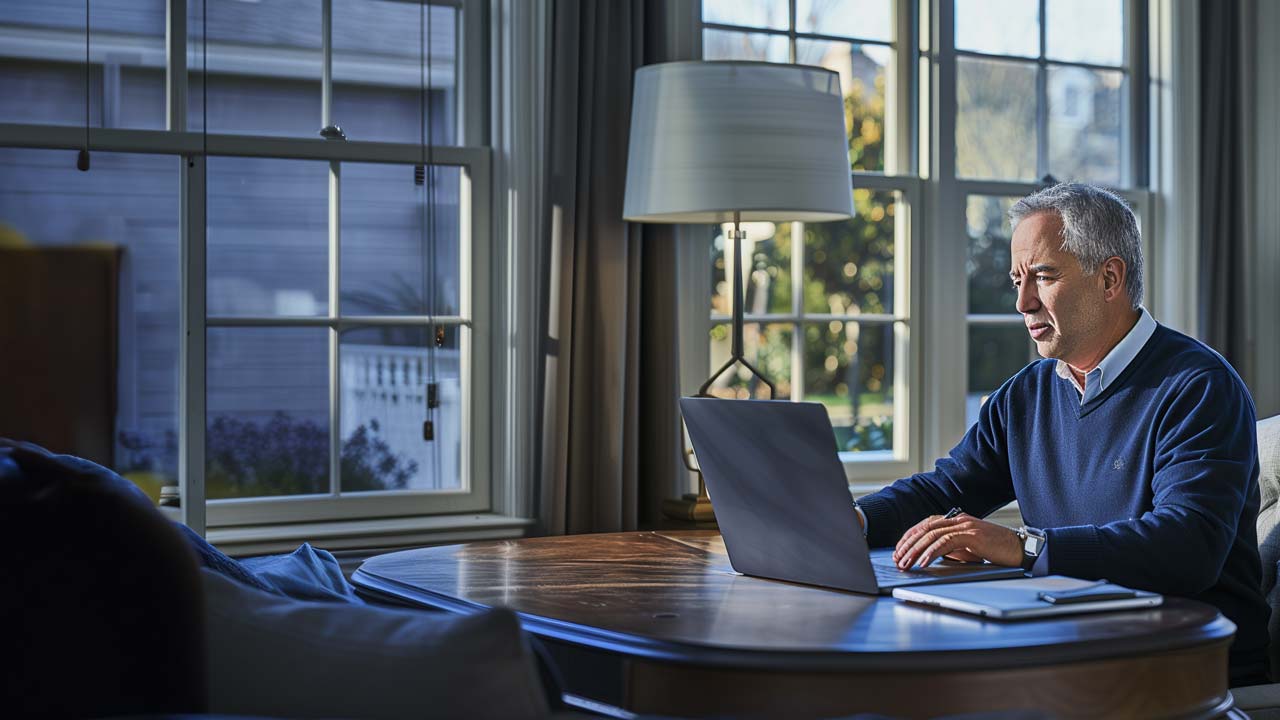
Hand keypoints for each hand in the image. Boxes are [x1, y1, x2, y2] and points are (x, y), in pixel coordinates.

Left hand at [892, 512, 1022, 569]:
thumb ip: (952, 548)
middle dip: (908, 544)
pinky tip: (923, 562)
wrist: (1021, 549)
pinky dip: (931, 552)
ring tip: (906, 563)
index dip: (910, 536)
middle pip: (925, 528)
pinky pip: (946, 542)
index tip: (899, 549)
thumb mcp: (969, 548)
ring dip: (915, 550)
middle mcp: (959, 519)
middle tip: (897, 558)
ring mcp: (966, 526)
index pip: (926, 524)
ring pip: (932, 535)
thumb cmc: (997, 550)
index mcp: (957, 520)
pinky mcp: (972, 535)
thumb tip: (932, 555)